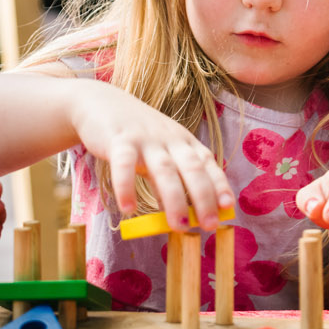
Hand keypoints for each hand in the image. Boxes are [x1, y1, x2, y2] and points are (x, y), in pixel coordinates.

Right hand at [70, 83, 232, 230]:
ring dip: (174, 200)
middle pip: (192, 169)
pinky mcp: (118, 140)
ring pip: (165, 170)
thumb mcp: (162, 150)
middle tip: (209, 225)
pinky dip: (127, 187)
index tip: (228, 208)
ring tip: (178, 227)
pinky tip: (128, 209)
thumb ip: (173, 178)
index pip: (208, 163)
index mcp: (184, 141)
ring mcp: (145, 139)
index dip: (220, 185)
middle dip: (204, 198)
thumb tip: (184, 215)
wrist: (100, 101)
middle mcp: (170, 139)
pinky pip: (124, 164)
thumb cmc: (137, 134)